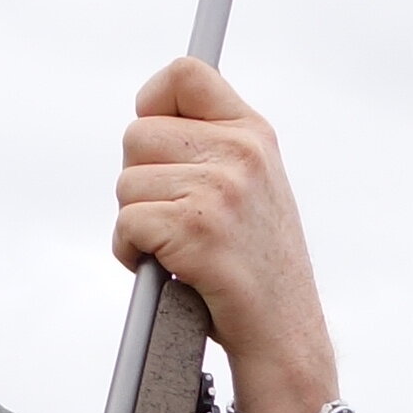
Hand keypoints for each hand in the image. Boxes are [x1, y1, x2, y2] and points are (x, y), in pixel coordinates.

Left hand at [112, 57, 335, 398]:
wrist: (285, 337)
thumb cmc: (256, 269)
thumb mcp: (253, 189)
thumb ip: (212, 148)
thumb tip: (147, 121)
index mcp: (254, 134)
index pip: (185, 75)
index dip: (154, 102)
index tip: (157, 138)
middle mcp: (241, 153)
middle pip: (137, 135)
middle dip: (140, 181)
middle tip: (176, 219)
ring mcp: (220, 190)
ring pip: (127, 184)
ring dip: (138, 223)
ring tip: (179, 250)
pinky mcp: (197, 230)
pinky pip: (126, 224)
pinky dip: (132, 253)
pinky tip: (169, 269)